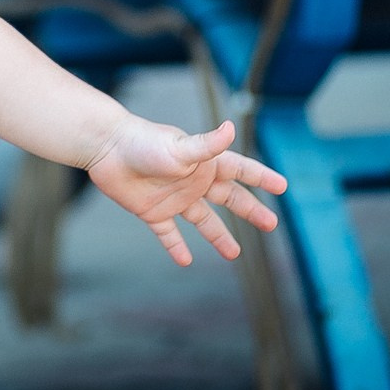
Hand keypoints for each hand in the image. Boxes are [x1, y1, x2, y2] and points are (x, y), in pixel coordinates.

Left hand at [85, 118, 286, 265]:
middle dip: (251, 211)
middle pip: (229, 199)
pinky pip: (169, 234)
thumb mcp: (180, 147)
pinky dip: (177, 247)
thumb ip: (207, 145)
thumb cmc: (144, 143)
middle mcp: (193, 181)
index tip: (283, 186)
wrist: (106, 148)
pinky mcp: (153, 212)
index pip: (241, 171)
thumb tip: (232, 128)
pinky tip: (185, 261)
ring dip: (219, 236)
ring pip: (203, 220)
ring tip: (235, 254)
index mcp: (204, 164)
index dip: (261, 177)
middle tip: (272, 224)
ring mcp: (174, 198)